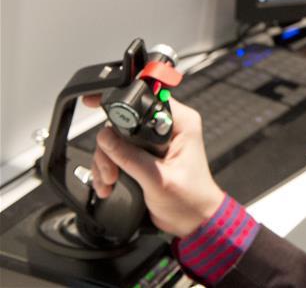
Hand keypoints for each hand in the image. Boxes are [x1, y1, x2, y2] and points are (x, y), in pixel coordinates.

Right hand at [82, 95, 224, 237]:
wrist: (193, 220)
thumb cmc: (190, 199)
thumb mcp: (158, 180)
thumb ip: (131, 158)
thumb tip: (106, 138)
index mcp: (181, 123)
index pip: (147, 100)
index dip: (121, 102)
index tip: (96, 103)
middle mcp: (167, 127)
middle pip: (124, 121)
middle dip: (110, 147)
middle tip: (111, 171)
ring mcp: (153, 141)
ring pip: (115, 139)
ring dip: (106, 161)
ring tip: (110, 182)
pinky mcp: (143, 154)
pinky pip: (116, 153)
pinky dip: (107, 168)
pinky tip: (109, 185)